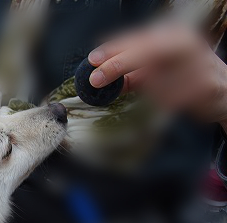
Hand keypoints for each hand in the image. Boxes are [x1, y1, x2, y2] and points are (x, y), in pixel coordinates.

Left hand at [88, 21, 226, 128]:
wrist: (224, 91)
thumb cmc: (186, 77)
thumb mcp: (157, 70)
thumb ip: (131, 74)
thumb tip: (101, 81)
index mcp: (172, 36)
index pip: (138, 40)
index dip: (113, 49)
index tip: (92, 60)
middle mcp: (184, 44)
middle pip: (145, 51)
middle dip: (118, 65)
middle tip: (96, 78)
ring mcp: (195, 64)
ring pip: (155, 82)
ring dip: (152, 92)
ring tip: (169, 90)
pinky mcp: (202, 86)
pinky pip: (170, 99)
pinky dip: (166, 102)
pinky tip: (179, 98)